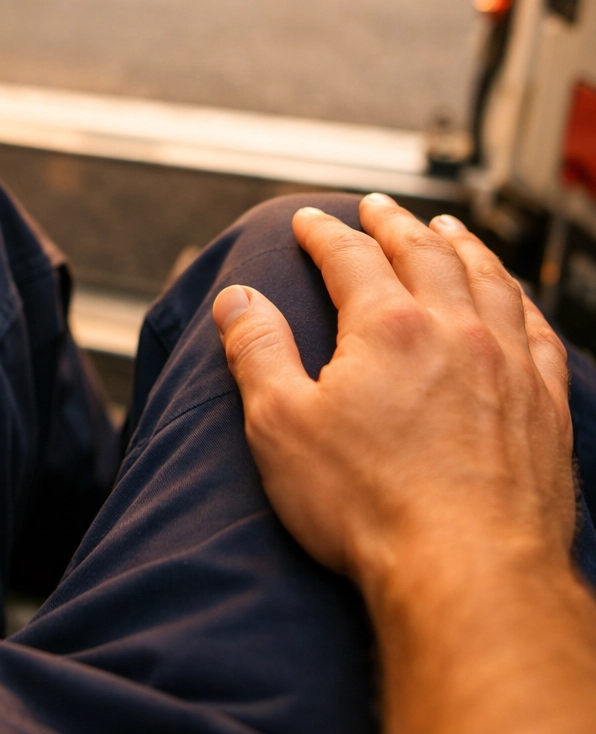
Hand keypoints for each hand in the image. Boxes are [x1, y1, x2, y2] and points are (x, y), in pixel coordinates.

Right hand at [213, 193, 574, 593]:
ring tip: (448, 228)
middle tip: (378, 205)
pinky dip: (519, 297)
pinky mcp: (543, 406)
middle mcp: (455, 332)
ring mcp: (508, 365)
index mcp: (389, 329)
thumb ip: (256, 350)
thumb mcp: (281, 425)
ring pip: (488, 279)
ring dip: (463, 245)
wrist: (470, 576)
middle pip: (424, 253)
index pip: (350, 257)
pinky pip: (537, 328)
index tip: (308, 220)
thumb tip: (237, 299)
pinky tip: (514, 297)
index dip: (323, 232)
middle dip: (394, 223)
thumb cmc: (373, 508)